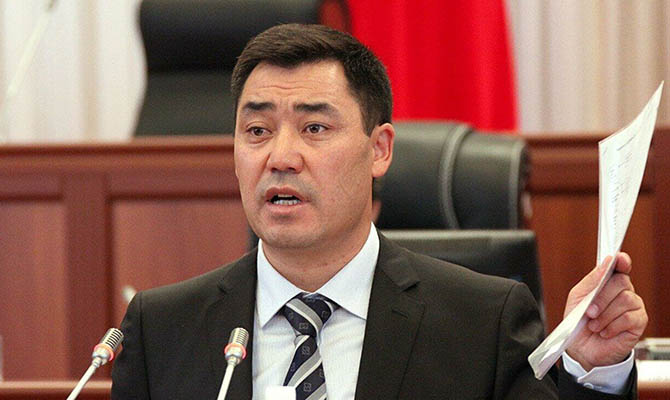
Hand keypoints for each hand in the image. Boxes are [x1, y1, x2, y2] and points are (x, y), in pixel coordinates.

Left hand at [564, 253, 646, 370]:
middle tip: (589, 312)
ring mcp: (634, 307)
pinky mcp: (639, 323)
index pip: (620, 267)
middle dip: (602, 298)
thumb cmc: (579, 321)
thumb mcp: (578, 298)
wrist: (581, 349)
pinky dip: (612, 326)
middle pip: (621, 282)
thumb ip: (592, 280)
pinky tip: (604, 332)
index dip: (621, 261)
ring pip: (625, 300)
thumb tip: (607, 263)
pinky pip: (629, 318)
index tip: (619, 259)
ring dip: (604, 315)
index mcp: (608, 283)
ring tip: (594, 326)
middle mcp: (624, 292)